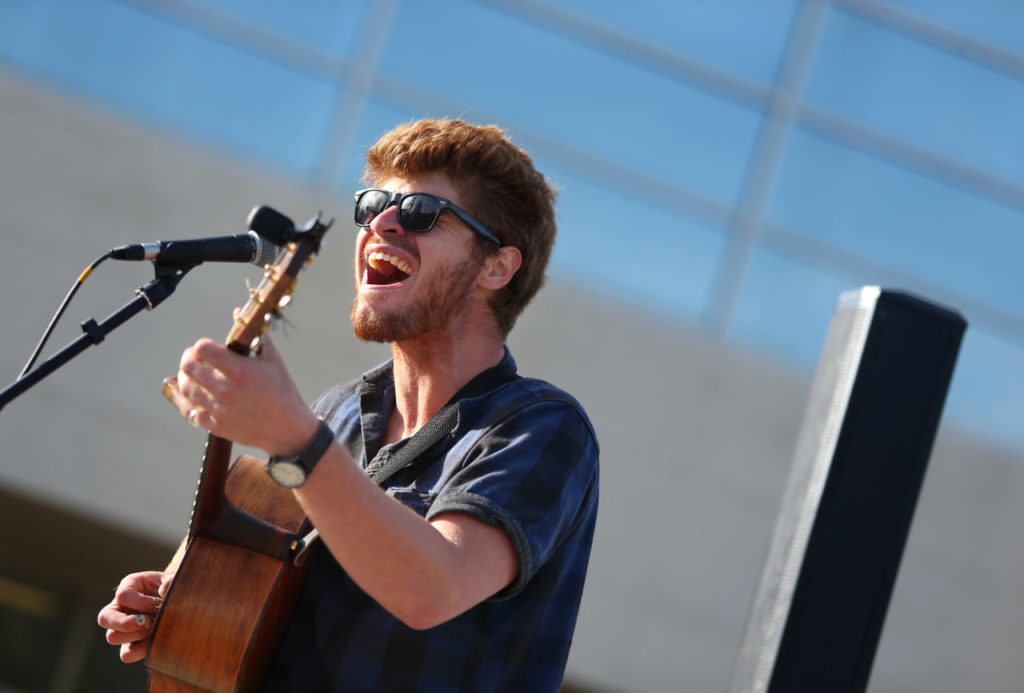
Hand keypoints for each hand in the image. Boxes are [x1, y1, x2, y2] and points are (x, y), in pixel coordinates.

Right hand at [97, 571, 172, 662]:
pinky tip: (156, 643)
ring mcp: (122, 627)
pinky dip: (140, 651)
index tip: (157, 604)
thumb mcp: (174, 579)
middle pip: (104, 618)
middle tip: (149, 622)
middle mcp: (120, 607)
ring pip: (112, 637)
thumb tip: (164, 590)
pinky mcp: (132, 643)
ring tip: (154, 629)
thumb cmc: (174, 587)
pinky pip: (126, 654)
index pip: (122, 596)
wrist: (182, 600)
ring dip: (135, 635)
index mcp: (130, 586)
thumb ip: (171, 581)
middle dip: (127, 623)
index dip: (139, 603)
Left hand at [171, 335, 317, 455]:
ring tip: (195, 376)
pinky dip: (195, 403)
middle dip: (189, 358)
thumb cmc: (283, 391)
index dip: (201, 345)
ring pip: (186, 388)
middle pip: (188, 367)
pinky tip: (204, 398)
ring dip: (188, 379)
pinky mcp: (216, 426)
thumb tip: (238, 313)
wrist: (289, 428)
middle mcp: (225, 389)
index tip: (206, 348)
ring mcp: (219, 409)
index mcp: (239, 370)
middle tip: (195, 359)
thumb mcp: (273, 360)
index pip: (202, 349)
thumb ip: (255, 336)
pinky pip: (193, 411)